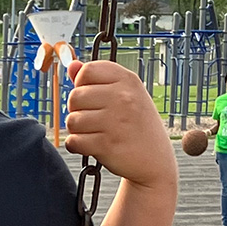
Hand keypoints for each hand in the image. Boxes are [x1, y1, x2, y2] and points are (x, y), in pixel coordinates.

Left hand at [64, 59, 177, 190]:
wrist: (155, 160)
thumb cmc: (136, 125)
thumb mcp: (125, 95)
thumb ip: (97, 79)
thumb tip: (71, 65)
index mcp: (128, 80)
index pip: (87, 71)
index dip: (82, 84)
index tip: (92, 97)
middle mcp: (123, 97)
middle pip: (74, 96)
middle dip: (77, 110)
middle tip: (93, 119)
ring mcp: (115, 121)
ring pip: (72, 120)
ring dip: (77, 130)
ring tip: (94, 133)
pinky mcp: (106, 144)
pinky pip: (73, 141)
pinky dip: (77, 146)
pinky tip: (91, 146)